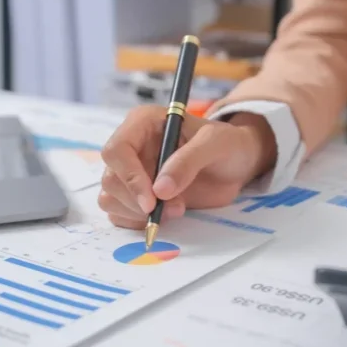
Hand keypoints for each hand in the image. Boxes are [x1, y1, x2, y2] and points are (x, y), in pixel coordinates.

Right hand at [99, 105, 276, 228]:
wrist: (236, 164)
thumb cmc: (227, 144)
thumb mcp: (216, 143)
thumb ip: (189, 161)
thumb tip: (160, 190)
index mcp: (142, 124)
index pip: (116, 150)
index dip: (130, 177)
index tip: (152, 201)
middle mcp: (131, 147)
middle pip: (111, 179)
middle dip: (139, 200)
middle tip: (177, 208)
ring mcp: (131, 173)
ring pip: (111, 198)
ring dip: (139, 213)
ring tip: (177, 210)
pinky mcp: (136, 196)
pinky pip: (120, 213)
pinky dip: (138, 222)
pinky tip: (165, 217)